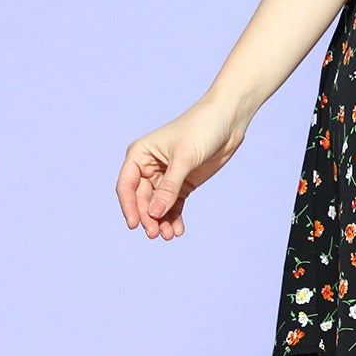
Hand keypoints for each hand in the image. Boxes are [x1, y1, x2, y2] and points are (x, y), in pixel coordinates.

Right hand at [116, 96, 246, 239]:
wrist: (227, 120)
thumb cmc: (201, 129)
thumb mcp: (184, 158)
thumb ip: (169, 187)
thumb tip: (154, 214)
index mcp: (140, 154)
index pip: (127, 186)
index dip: (129, 207)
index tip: (135, 225)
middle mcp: (149, 166)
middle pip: (142, 200)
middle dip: (149, 218)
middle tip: (157, 234)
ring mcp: (166, 176)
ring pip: (158, 205)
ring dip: (161, 221)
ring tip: (169, 235)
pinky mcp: (182, 183)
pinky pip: (173, 205)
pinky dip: (174, 217)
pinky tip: (178, 230)